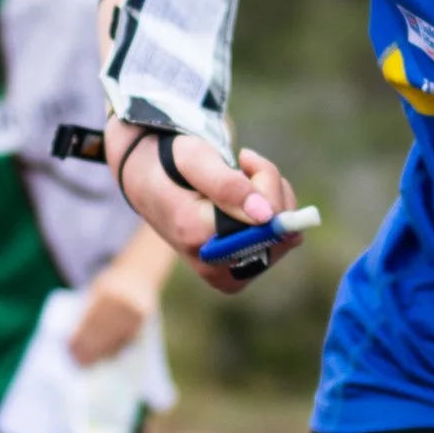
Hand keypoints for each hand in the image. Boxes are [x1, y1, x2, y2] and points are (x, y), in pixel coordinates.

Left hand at [68, 278, 148, 365]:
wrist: (140, 270)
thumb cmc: (111, 283)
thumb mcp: (97, 289)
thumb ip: (89, 309)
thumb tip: (76, 338)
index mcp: (106, 293)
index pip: (91, 319)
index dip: (81, 335)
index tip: (70, 348)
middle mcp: (122, 302)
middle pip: (103, 331)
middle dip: (90, 348)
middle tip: (78, 361)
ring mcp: (135, 311)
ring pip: (117, 337)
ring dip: (102, 352)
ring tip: (89, 362)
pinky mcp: (144, 319)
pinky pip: (129, 338)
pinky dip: (117, 348)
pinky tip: (106, 356)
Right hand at [106, 120, 300, 298]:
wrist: (146, 183)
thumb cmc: (168, 164)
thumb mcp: (192, 159)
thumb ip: (226, 185)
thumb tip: (266, 216)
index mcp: (198, 237)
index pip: (266, 220)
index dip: (266, 184)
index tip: (244, 157)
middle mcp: (213, 265)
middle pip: (280, 230)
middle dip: (270, 187)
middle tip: (242, 164)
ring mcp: (228, 275)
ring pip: (287, 235)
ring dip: (273, 197)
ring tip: (242, 179)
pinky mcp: (239, 274)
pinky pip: (283, 242)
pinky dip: (274, 211)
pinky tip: (248, 198)